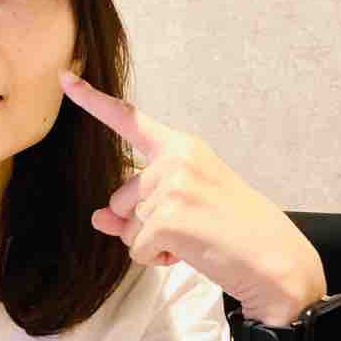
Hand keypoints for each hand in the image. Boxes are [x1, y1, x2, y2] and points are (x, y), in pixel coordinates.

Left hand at [59, 71, 326, 323]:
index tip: (64, 78)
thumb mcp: (185, 209)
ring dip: (153, 245)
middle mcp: (175, 159)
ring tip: (195, 241)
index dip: (93, 101)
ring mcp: (171, 187)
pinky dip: (156, 261)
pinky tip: (191, 254)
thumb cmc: (234, 233)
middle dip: (144, 225)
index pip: (129, 120)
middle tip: (191, 228)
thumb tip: (97, 217)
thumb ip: (138, 208)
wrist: (275, 262)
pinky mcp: (168, 219)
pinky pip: (136, 250)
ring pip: (127, 228)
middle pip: (121, 199)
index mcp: (183, 147)